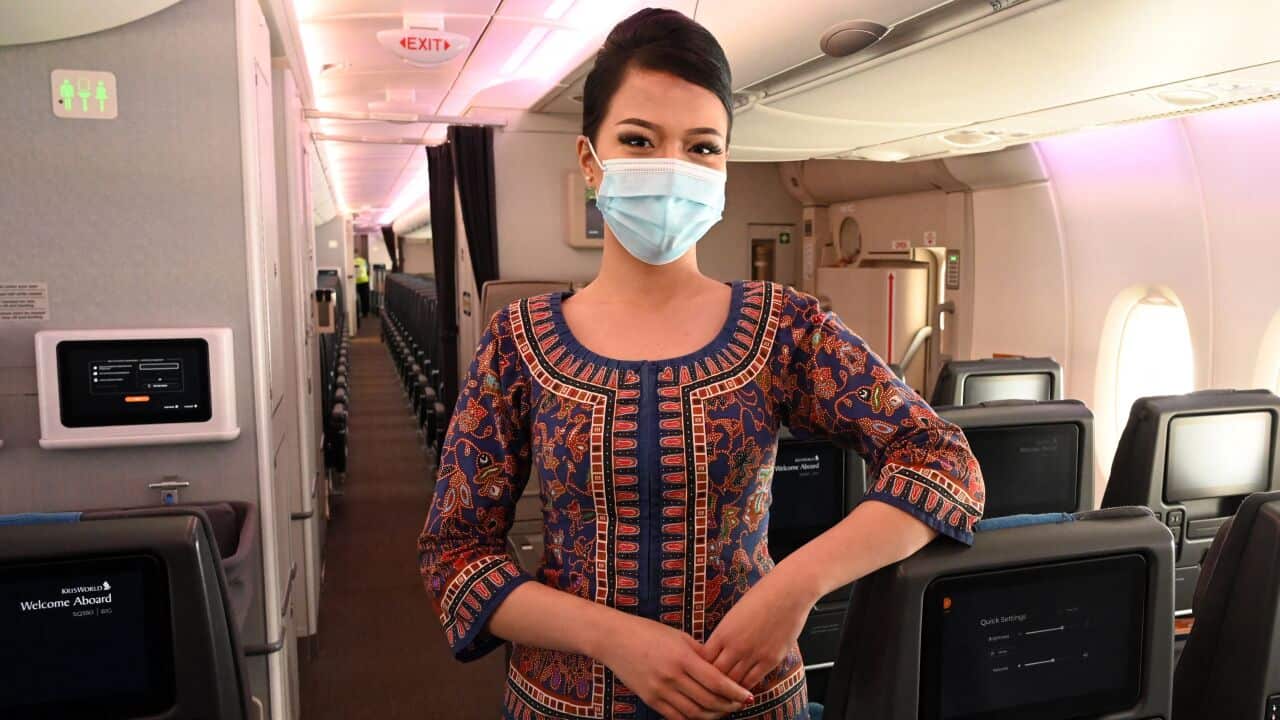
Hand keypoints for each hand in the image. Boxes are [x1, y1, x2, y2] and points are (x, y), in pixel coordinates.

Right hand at [595, 614, 752, 719]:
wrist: (614, 639)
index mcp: (682, 657)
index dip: (735, 691)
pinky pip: (676, 717)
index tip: (748, 695)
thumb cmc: (648, 632)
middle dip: (728, 705)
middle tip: (740, 704)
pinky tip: (704, 715)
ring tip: (725, 711)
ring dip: (714, 715)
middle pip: (708, 700)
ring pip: (694, 713)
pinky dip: (693, 719)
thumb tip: (722, 670)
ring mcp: (660, 690)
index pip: (716, 681)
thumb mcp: (679, 637)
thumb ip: (700, 654)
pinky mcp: (650, 700)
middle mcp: (672, 677)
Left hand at [702, 571, 812, 690]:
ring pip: (733, 682)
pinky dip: (745, 688)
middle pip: (716, 674)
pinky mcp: (771, 660)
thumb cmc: (762, 596)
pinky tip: (742, 690)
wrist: (789, 592)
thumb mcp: (734, 614)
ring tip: (724, 692)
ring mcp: (753, 654)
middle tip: (710, 687)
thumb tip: (716, 649)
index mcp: (723, 632)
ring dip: (728, 688)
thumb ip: (725, 634)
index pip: (703, 660)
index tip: (701, 672)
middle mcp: (735, 646)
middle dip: (711, 682)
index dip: (701, 668)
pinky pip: (752, 681)